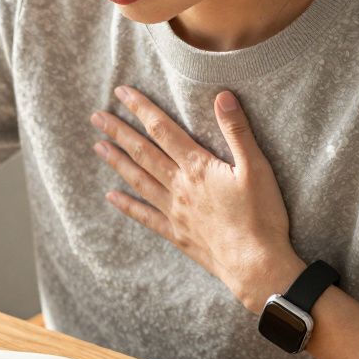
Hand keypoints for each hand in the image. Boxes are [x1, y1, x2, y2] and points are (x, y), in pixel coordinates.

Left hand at [89, 86, 303, 312]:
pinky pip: (145, 216)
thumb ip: (237, 131)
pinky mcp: (177, 233)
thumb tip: (222, 96)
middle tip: (96, 117)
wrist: (255, 265)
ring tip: (98, 147)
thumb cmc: (262, 216)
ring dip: (117, 162)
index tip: (121, 93)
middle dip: (119, 132)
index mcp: (198, 167)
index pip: (163, 130)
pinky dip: (127, 205)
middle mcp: (179, 187)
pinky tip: (111, 197)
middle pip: (144, 152)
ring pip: (139, 180)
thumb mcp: (257, 167)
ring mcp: (175, 211)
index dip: (141, 109)